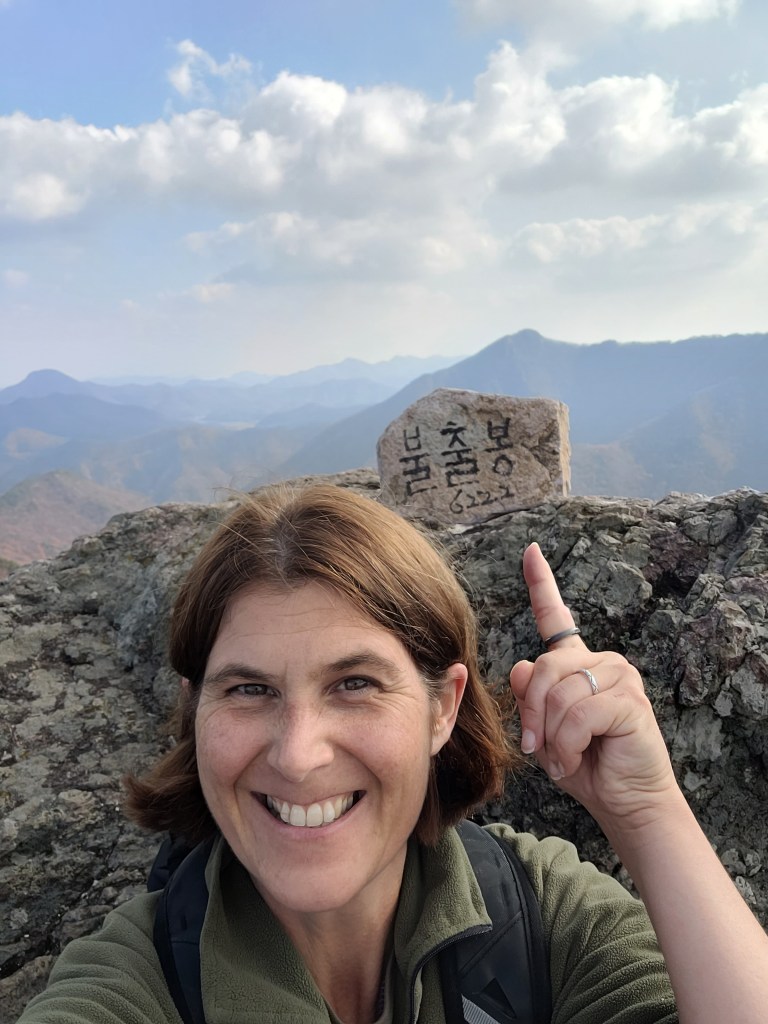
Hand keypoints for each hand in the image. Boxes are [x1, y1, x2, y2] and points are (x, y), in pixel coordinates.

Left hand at [510, 543, 679, 831]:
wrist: (624, 801)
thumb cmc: (585, 764)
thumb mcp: (544, 730)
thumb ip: (531, 697)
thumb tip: (521, 667)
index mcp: (578, 663)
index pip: (557, 618)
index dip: (541, 583)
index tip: (530, 551)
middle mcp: (601, 661)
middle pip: (543, 668)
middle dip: (530, 713)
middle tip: (535, 747)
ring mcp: (619, 676)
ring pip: (558, 693)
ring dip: (550, 736)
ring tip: (562, 759)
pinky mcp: (629, 699)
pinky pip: (578, 714)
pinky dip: (567, 744)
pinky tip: (574, 761)